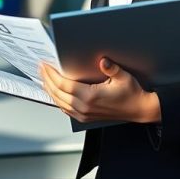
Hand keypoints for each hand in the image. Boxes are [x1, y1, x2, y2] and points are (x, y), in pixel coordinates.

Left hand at [39, 58, 161, 123]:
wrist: (138, 110)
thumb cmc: (132, 94)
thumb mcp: (124, 77)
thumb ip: (112, 68)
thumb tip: (102, 60)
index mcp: (91, 97)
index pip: (64, 84)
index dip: (52, 74)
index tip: (45, 64)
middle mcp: (85, 107)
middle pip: (58, 93)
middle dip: (47, 79)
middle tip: (40, 68)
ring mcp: (84, 114)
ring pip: (59, 102)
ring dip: (49, 89)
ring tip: (43, 78)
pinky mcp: (85, 118)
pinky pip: (65, 109)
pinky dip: (57, 99)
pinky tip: (53, 92)